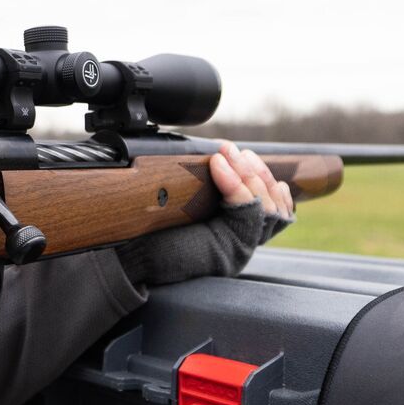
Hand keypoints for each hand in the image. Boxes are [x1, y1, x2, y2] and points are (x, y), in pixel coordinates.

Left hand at [112, 141, 293, 287]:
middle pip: (273, 203)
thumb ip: (206, 184)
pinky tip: (220, 166)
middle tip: (232, 148)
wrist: (130, 256)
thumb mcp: (183, 200)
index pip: (271, 202)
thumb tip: (219, 152)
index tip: (241, 152)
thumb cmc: (149, 229)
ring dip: (249, 174)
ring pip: (268, 208)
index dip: (262, 175)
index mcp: (234, 229)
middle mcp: (243, 241)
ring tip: (227, 154)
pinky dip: (237, 186)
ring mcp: (240, 248)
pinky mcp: (232, 251)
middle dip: (255, 169)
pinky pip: (249, 215)